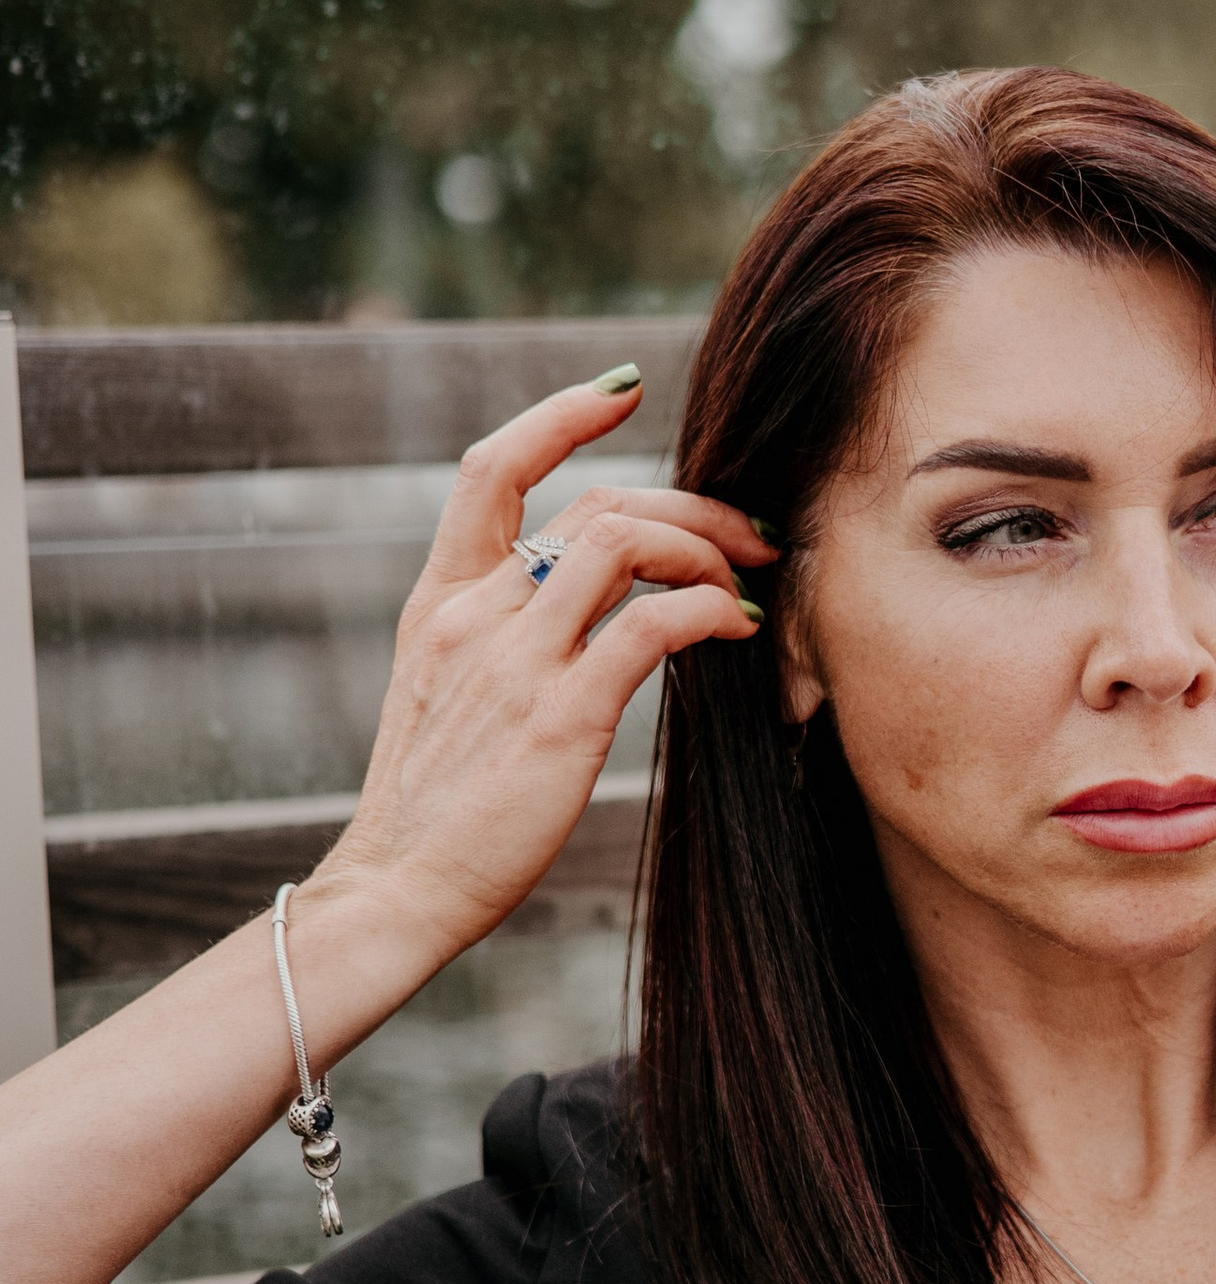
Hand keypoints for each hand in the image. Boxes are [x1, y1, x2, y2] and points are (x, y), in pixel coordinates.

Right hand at [315, 369, 770, 968]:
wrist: (397, 891)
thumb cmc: (438, 809)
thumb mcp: (450, 697)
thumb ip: (505, 637)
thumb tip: (597, 601)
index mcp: (440, 602)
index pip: (490, 468)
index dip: (559, 416)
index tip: (624, 393)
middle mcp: (474, 615)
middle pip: (594, 505)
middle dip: (689, 505)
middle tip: (750, 534)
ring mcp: (513, 662)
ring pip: (623, 544)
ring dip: (705, 551)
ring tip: (747, 586)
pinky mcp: (558, 717)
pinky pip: (650, 626)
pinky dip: (708, 613)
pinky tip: (735, 632)